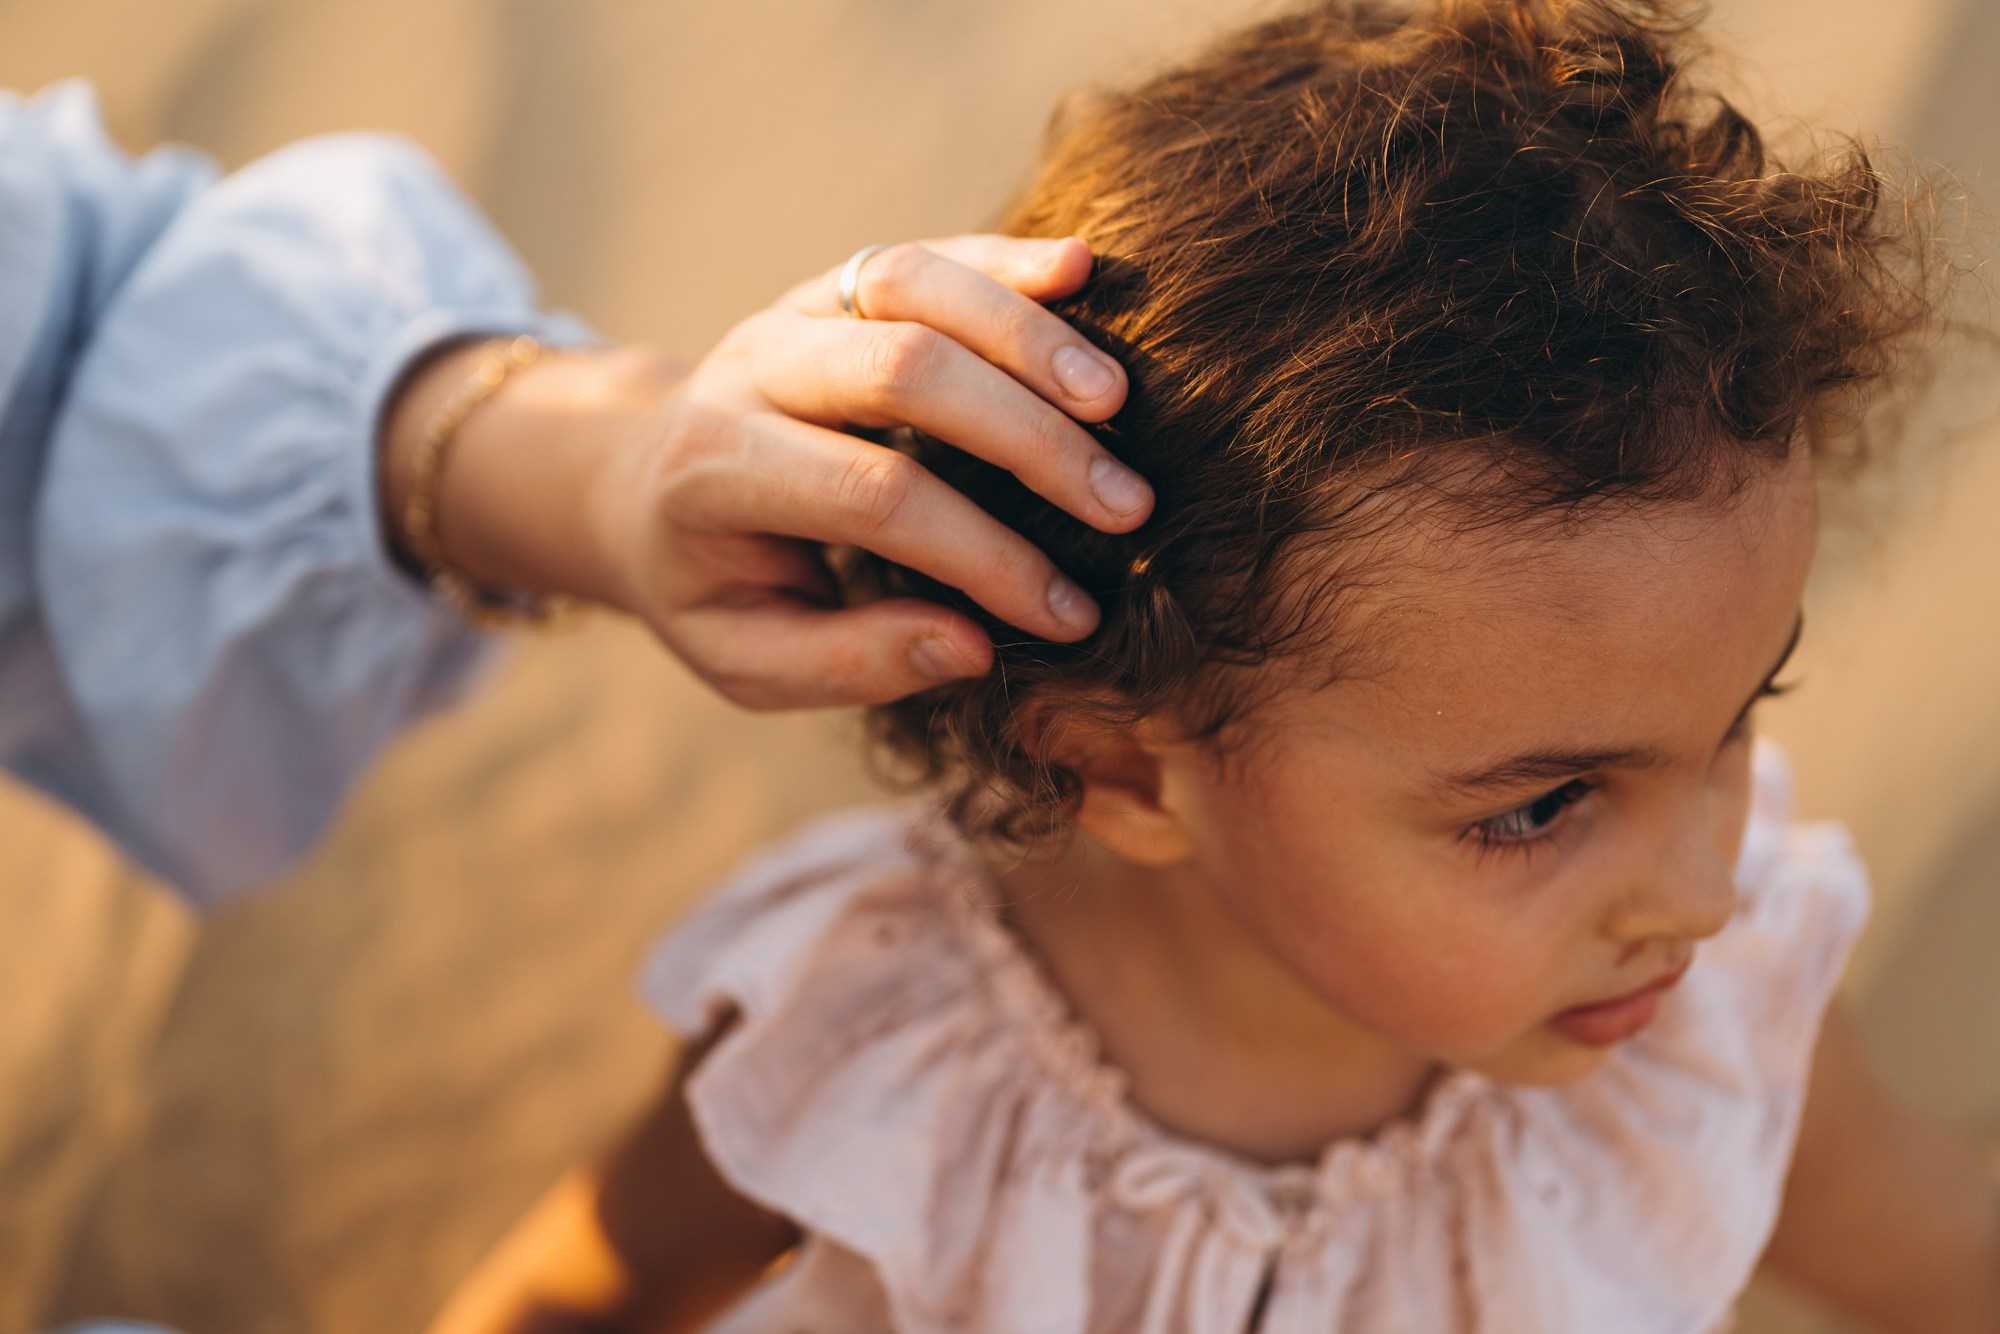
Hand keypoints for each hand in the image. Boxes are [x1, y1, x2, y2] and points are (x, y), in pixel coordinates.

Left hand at [381, 236, 1148, 708]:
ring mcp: (794, 310)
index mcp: (716, 471)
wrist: (642, 483)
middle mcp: (752, 369)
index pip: (874, 496)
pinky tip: (1085, 270)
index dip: (983, 555)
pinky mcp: (837, 281)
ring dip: (1030, 338)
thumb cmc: (711, 588)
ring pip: (915, 284)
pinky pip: (927, 253)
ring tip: (1117, 403)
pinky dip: (1007, 260)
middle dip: (1028, 440)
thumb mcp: (747, 659)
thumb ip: (850, 662)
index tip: (1069, 615)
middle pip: (904, 370)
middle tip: (1126, 508)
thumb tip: (974, 648)